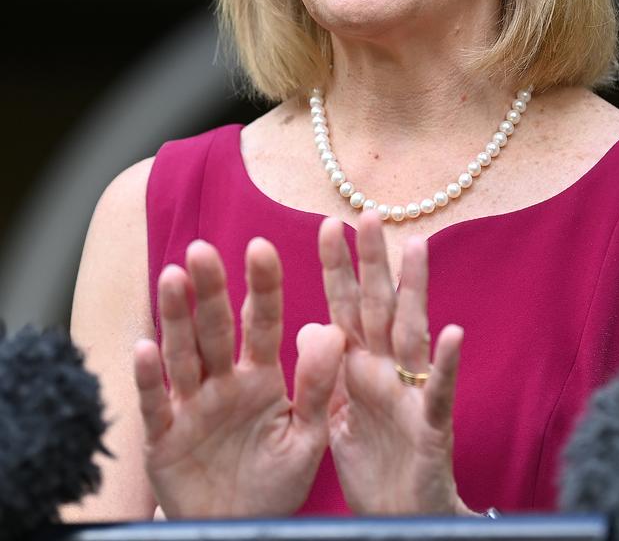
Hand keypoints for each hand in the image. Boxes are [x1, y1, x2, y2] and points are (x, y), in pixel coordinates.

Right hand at [134, 238, 343, 517]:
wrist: (238, 531)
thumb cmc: (275, 480)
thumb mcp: (307, 437)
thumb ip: (318, 387)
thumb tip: (334, 329)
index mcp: (262, 374)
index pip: (263, 322)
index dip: (262, 286)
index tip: (260, 247)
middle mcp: (223, 380)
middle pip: (216, 328)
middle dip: (209, 290)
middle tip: (202, 250)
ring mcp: (191, 405)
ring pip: (183, 354)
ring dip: (176, 318)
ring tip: (172, 278)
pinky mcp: (163, 436)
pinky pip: (156, 403)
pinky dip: (149, 377)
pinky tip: (144, 347)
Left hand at [319, 213, 473, 515]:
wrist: (398, 521)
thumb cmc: (371, 466)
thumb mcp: (334, 416)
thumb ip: (324, 370)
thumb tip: (309, 323)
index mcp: (358, 367)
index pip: (345, 307)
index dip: (336, 268)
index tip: (329, 225)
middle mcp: (385, 371)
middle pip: (378, 307)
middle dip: (372, 262)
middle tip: (368, 213)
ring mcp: (410, 395)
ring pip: (412, 334)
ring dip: (414, 291)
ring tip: (415, 247)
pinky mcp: (430, 429)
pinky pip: (438, 393)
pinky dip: (446, 365)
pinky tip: (451, 333)